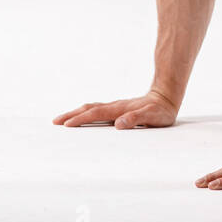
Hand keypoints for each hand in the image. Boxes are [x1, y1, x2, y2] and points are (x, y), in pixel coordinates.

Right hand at [52, 90, 177, 128]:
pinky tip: (81, 117)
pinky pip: (97, 110)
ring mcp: (115, 107)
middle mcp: (115, 107)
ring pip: (92, 108)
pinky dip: (85, 113)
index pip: (97, 114)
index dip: (82, 119)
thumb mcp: (153, 116)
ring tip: (61, 120)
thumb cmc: (161, 111)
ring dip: (76, 113)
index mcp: (121, 109)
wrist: (166, 97)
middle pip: (89, 109)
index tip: (67, 125)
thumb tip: (119, 124)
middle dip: (72, 115)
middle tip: (55, 122)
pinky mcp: (117, 109)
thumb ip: (137, 118)